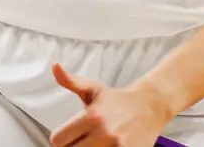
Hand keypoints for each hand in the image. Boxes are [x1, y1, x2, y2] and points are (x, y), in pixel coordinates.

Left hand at [48, 64, 173, 146]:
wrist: (149, 107)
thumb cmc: (116, 100)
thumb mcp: (93, 88)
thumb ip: (71, 81)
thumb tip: (55, 66)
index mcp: (92, 116)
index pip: (58, 140)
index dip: (61, 139)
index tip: (69, 135)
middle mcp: (104, 133)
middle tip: (81, 140)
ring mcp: (117, 146)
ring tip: (93, 143)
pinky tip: (105, 146)